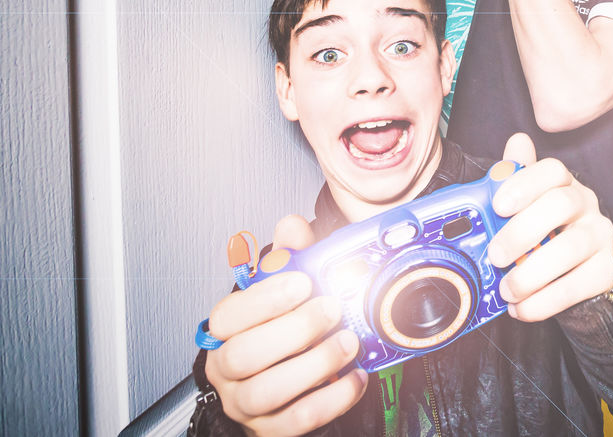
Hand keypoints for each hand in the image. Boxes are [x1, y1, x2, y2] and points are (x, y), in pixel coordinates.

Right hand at [203, 216, 365, 435]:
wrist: (273, 386)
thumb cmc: (275, 330)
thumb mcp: (283, 289)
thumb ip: (289, 256)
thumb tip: (292, 226)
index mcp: (226, 331)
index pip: (228, 316)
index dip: (266, 298)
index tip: (303, 281)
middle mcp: (228, 368)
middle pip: (245, 354)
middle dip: (294, 329)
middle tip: (332, 309)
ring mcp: (247, 402)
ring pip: (269, 390)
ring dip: (315, 364)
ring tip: (348, 343)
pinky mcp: (272, 428)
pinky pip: (299, 419)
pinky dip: (334, 398)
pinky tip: (356, 377)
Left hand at [488, 133, 612, 321]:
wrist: (573, 272)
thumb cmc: (542, 233)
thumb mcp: (524, 207)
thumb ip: (513, 179)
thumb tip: (516, 143)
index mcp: (563, 184)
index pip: (552, 170)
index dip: (525, 184)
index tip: (498, 205)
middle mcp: (587, 204)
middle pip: (561, 205)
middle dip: (522, 231)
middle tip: (494, 256)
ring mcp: (600, 237)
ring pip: (571, 247)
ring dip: (532, 272)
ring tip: (506, 290)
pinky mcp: (606, 270)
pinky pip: (578, 285)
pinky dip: (545, 301)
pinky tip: (521, 308)